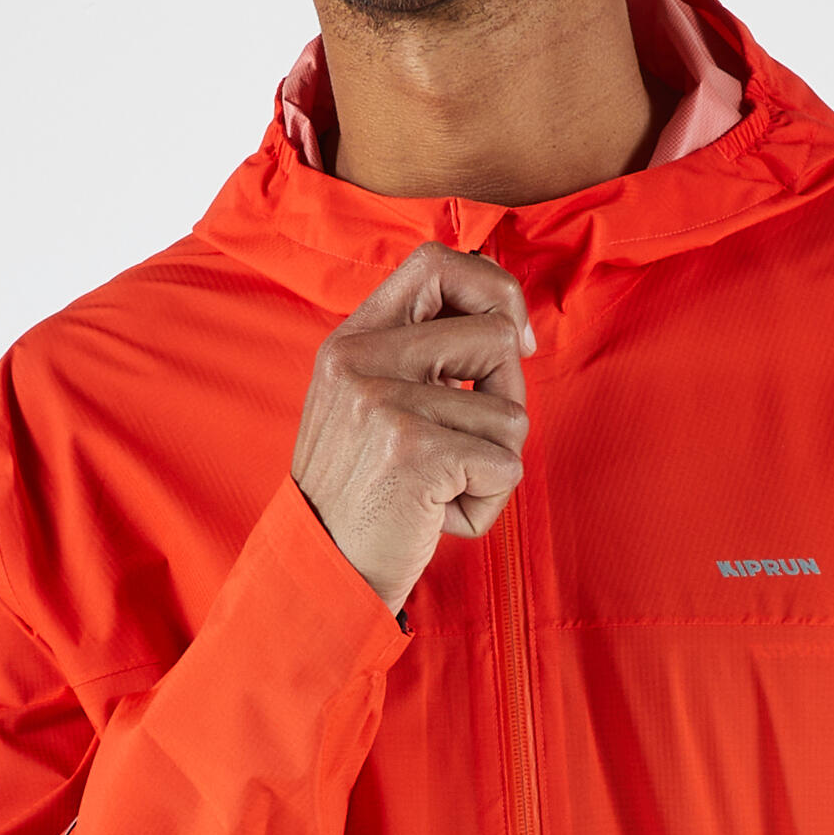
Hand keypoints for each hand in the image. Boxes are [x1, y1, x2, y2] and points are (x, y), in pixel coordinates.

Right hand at [291, 243, 534, 614]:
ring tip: (438, 490)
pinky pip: (506, 466)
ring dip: (491, 464)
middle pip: (495, 336)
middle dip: (505, 396)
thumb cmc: (361, 494)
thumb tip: (508, 320)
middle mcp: (361, 360)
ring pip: (511, 413)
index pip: (436, 262)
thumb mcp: (367, 404)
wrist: (320, 572)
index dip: (494, 291)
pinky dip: (486, 503)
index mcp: (352, 339)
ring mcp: (385, 403)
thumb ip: (415, 354)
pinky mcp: (415, 451)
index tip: (513, 341)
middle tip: (466, 445)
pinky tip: (437, 516)